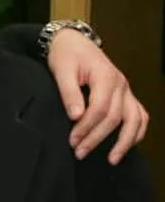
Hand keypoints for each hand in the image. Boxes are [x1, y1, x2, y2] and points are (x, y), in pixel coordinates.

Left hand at [47, 29, 148, 164]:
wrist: (73, 41)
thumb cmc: (66, 55)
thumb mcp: (62, 70)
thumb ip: (69, 92)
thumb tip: (76, 116)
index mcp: (106, 76)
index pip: (100, 109)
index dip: (86, 127)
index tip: (72, 140)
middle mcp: (121, 84)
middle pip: (115, 118)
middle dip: (97, 138)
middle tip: (79, 152)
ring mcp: (126, 90)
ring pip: (135, 119)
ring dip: (125, 141)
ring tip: (112, 160)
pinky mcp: (125, 94)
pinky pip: (139, 115)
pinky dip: (136, 131)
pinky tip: (126, 145)